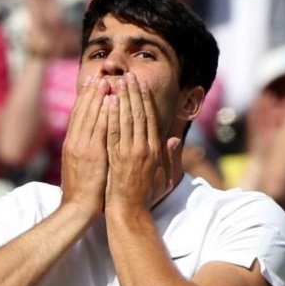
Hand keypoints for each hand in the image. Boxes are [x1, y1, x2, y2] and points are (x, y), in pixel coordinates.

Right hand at [59, 74, 112, 217]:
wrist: (78, 207)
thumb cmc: (84, 191)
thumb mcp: (83, 168)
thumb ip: (88, 152)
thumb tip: (93, 141)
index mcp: (72, 144)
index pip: (78, 115)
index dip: (86, 98)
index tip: (93, 83)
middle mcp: (74, 142)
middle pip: (82, 111)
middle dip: (91, 92)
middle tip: (99, 74)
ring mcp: (81, 147)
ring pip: (89, 115)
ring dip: (98, 97)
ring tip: (106, 80)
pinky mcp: (90, 153)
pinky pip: (98, 129)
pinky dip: (103, 113)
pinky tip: (110, 101)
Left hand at [105, 71, 180, 213]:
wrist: (130, 210)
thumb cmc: (147, 194)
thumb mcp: (166, 176)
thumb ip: (171, 157)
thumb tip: (176, 138)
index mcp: (155, 150)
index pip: (150, 118)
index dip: (146, 99)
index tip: (141, 84)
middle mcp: (144, 148)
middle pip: (139, 114)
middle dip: (133, 93)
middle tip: (128, 75)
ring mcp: (130, 152)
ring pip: (126, 119)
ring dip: (122, 99)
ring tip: (117, 81)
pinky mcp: (116, 157)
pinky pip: (113, 132)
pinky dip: (111, 116)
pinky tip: (108, 101)